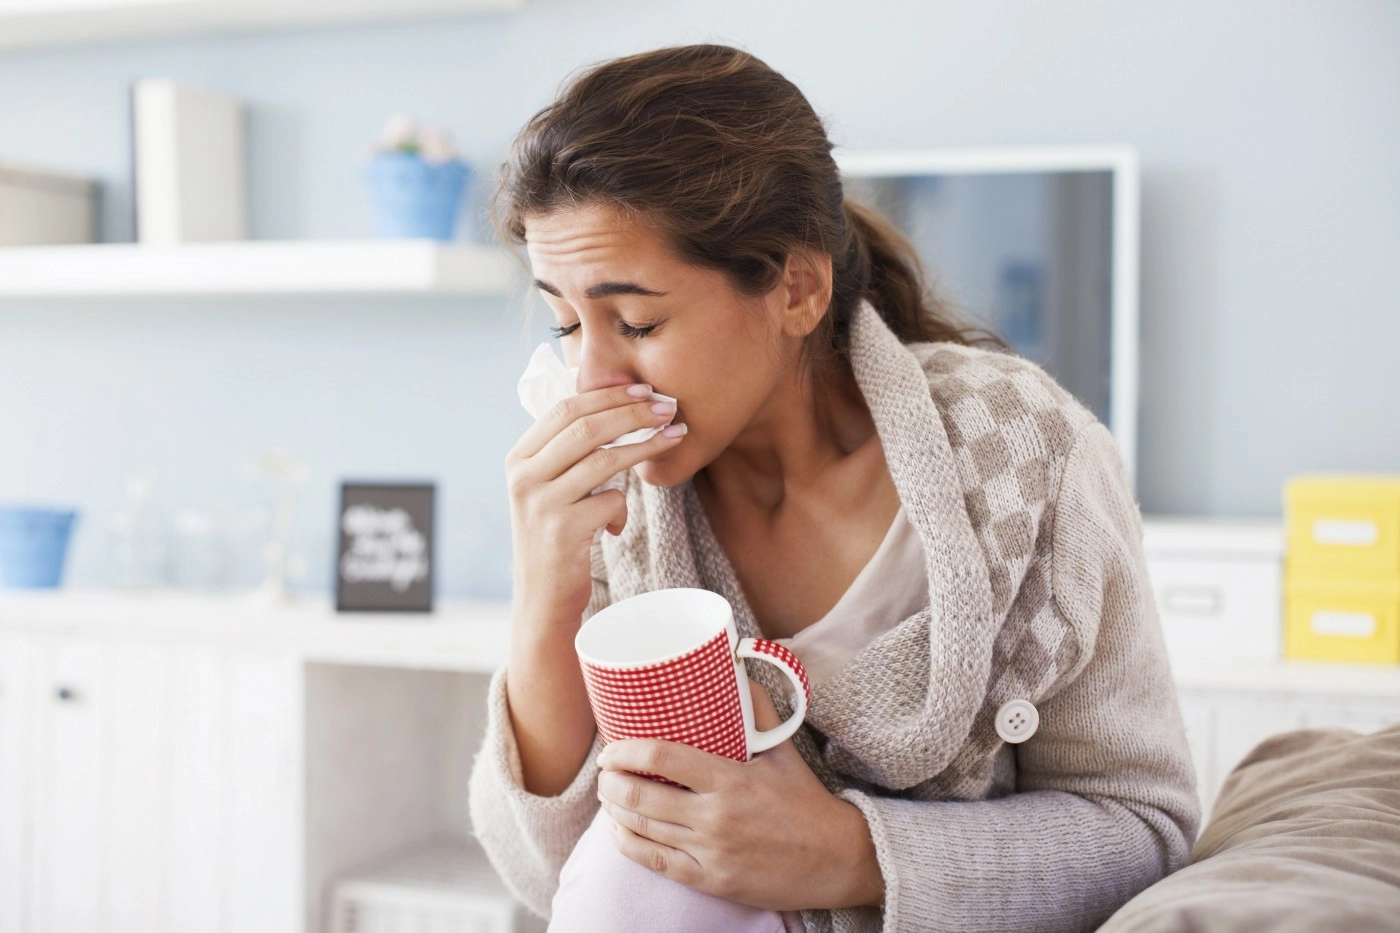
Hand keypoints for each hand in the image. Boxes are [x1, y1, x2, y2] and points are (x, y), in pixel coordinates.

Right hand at [505, 383, 683, 626]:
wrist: (541, 600)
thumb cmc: (556, 538)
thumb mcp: (550, 491)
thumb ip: (568, 454)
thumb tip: (618, 408)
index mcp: (518, 458)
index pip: (564, 409)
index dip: (608, 396)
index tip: (644, 389)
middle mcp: (523, 476)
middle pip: (586, 427)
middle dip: (633, 413)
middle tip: (668, 408)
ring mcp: (541, 502)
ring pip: (604, 459)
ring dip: (646, 446)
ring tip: (675, 437)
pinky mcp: (562, 529)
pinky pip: (611, 501)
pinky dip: (622, 510)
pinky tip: (615, 526)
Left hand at [595, 683, 884, 911]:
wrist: (837, 859)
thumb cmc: (806, 802)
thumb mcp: (784, 751)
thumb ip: (758, 710)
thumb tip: (737, 668)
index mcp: (732, 779)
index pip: (662, 758)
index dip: (626, 752)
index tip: (611, 748)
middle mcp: (716, 817)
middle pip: (641, 796)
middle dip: (611, 782)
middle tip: (603, 772)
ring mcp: (711, 852)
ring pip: (643, 829)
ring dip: (615, 810)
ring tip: (607, 796)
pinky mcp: (712, 881)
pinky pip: (656, 863)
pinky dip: (629, 846)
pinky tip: (618, 832)